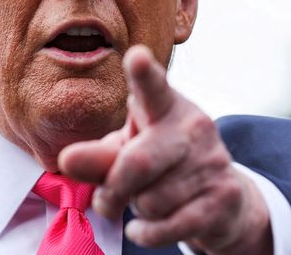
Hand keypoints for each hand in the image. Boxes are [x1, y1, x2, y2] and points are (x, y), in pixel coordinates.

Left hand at [58, 45, 271, 254]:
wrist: (222, 200)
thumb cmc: (162, 166)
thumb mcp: (128, 153)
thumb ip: (98, 157)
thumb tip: (66, 160)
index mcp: (165, 106)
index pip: (152, 88)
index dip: (143, 74)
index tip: (136, 57)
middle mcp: (193, 127)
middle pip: (138, 162)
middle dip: (113, 190)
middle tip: (105, 201)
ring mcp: (212, 160)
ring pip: (152, 200)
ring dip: (137, 211)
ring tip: (147, 201)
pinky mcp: (224, 196)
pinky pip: (172, 225)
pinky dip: (149, 233)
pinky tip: (144, 228)